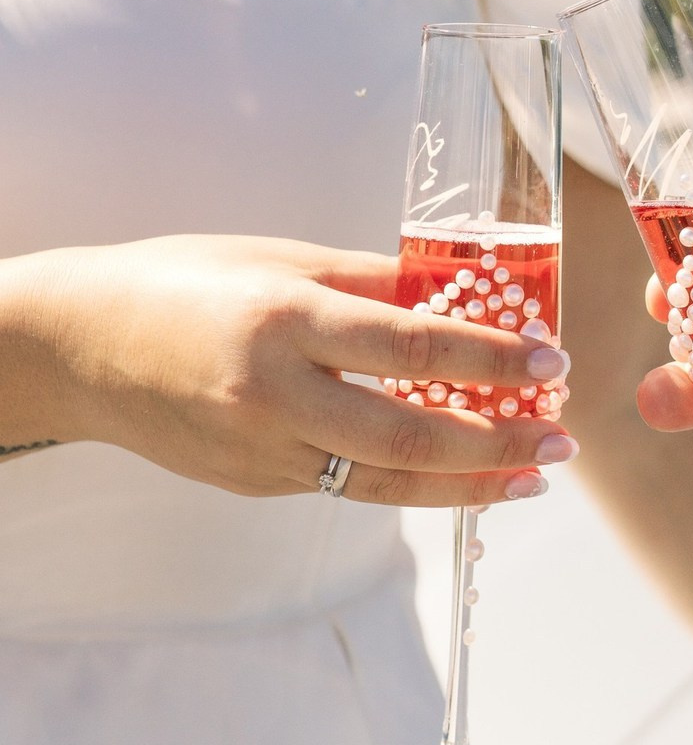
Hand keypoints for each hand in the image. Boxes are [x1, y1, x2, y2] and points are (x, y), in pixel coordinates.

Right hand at [8, 235, 573, 503]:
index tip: (551, 362)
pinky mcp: (258, 484)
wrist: (80, 346)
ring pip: (386, 484)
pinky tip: (459, 475)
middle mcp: (274, 397)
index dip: (490, 360)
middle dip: (498, 445)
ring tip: (529, 478)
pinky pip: (349, 487)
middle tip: (561, 443)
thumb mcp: (279, 257)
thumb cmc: (183, 284)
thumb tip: (461, 297)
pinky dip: (412, 484)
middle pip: (409, 439)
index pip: (409, 348)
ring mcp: (263, 453)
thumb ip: (373, 282)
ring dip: (469, 485)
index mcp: (283, 321)